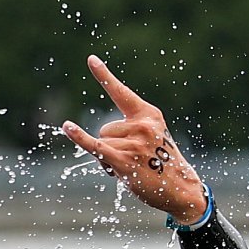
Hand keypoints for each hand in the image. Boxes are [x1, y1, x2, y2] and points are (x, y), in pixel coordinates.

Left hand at [62, 55, 206, 224]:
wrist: (181, 189)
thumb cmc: (163, 164)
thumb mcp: (154, 137)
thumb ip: (130, 129)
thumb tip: (95, 140)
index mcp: (148, 114)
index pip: (120, 93)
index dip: (104, 76)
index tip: (90, 59)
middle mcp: (141, 125)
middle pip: (105, 129)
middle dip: (112, 145)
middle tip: (134, 160)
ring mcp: (133, 142)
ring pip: (102, 144)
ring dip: (108, 159)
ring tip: (131, 168)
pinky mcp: (124, 160)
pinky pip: (95, 147)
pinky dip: (79, 137)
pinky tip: (67, 126)